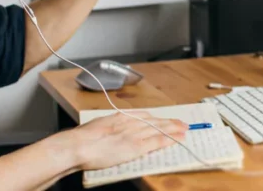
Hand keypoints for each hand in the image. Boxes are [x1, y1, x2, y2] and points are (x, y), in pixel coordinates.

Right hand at [70, 111, 186, 171]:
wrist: (78, 145)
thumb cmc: (81, 138)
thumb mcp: (97, 126)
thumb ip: (108, 126)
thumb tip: (110, 130)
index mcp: (119, 117)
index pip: (144, 116)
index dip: (156, 118)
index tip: (163, 118)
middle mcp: (130, 122)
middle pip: (155, 121)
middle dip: (169, 122)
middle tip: (182, 123)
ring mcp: (134, 134)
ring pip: (159, 129)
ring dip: (173, 129)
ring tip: (185, 129)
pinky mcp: (135, 147)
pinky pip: (156, 142)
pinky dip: (169, 140)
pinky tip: (177, 139)